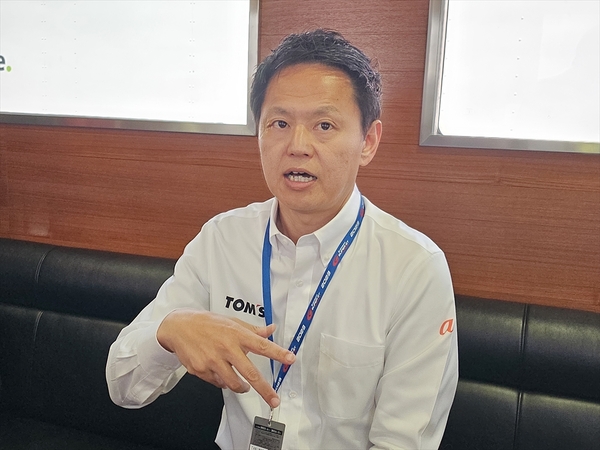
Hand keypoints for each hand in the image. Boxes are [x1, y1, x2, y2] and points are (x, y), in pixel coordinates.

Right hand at [156, 309, 294, 407]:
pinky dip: (222, 381)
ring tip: (244, 386)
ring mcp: (213, 361)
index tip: (290, 359)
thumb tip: (271, 329)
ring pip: (233, 383)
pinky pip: (218, 383)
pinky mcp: (201, 370)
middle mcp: (226, 348)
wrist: (179, 327)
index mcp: (236, 334)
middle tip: (274, 399)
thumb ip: (252, 330)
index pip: (262, 345)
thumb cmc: (207, 323)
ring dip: (242, 388)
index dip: (277, 353)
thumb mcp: (232, 322)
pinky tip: (220, 373)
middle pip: (250, 373)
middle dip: (264, 389)